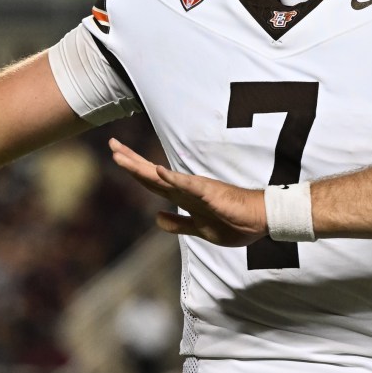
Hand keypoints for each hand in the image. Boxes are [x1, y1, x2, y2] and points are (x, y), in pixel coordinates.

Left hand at [109, 138, 266, 246]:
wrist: (259, 220)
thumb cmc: (234, 222)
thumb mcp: (199, 228)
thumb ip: (178, 223)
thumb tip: (156, 217)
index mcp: (183, 197)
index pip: (153, 182)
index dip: (135, 170)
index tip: (117, 156)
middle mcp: (186, 189)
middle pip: (151, 175)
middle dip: (130, 161)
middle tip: (111, 144)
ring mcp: (197, 190)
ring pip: (162, 177)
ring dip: (141, 167)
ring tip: (122, 155)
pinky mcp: (210, 194)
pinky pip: (189, 186)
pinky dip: (173, 179)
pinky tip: (159, 171)